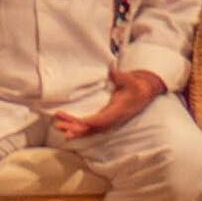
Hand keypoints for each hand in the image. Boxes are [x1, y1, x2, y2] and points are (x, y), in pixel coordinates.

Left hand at [47, 69, 162, 137]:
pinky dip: (78, 128)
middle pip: (91, 128)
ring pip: (88, 129)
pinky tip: (67, 127)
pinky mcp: (104, 120)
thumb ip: (122, 77)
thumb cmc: (137, 87)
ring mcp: (107, 121)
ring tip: (58, 125)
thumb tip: (112, 71)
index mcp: (117, 112)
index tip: (76, 122)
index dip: (89, 122)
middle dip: (75, 127)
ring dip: (73, 128)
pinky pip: (89, 128)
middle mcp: (111, 120)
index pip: (101, 120)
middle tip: (59, 124)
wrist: (144, 93)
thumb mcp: (131, 80)